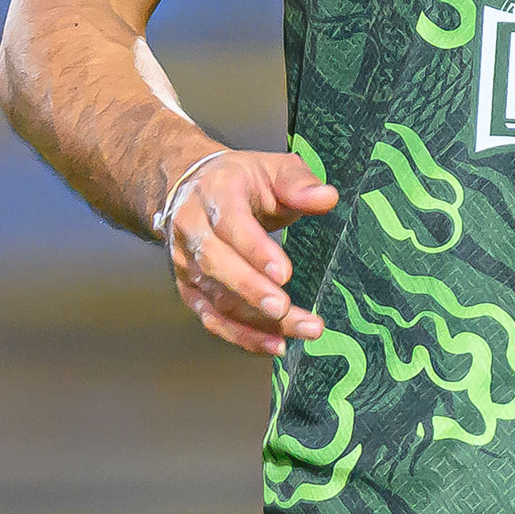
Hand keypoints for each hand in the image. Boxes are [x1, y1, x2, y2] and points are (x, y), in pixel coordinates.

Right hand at [158, 147, 340, 354]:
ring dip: (257, 321)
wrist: (192, 188)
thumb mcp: (272, 168)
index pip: (231, 225)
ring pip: (217, 297)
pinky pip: (213, 318)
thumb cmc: (241, 180)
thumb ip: (299, 183)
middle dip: (251, 291)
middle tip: (285, 310)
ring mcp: (187, 263)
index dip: (255, 251)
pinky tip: (275, 345)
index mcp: (214, 194)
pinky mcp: (191, 289)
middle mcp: (192, 229)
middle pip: (216, 264)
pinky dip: (242, 336)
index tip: (284, 273)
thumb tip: (327, 198)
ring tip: (300, 330)